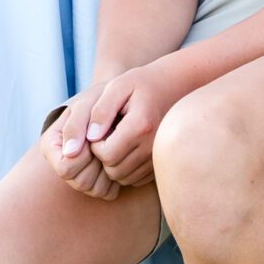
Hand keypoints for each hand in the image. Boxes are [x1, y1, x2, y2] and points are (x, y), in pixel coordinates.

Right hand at [40, 93, 118, 198]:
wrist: (120, 103)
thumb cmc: (101, 100)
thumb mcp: (87, 105)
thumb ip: (76, 125)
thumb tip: (70, 153)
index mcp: (52, 145)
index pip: (66, 168)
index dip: (84, 155)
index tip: (94, 138)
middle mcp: (62, 164)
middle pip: (80, 183)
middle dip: (98, 163)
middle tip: (110, 142)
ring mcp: (79, 176)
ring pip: (94, 190)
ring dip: (110, 170)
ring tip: (115, 148)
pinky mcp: (98, 183)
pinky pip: (108, 193)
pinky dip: (118, 178)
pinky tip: (120, 158)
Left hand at [80, 56, 190, 188]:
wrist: (173, 85)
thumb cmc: (140, 84)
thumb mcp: (117, 87)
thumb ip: (101, 110)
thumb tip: (90, 137)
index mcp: (141, 126)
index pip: (106, 155)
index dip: (95, 145)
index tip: (99, 128)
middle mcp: (152, 146)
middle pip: (114, 171)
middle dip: (103, 156)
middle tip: (106, 135)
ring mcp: (158, 156)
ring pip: (124, 178)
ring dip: (113, 164)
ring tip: (116, 140)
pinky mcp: (160, 163)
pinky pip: (135, 179)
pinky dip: (126, 168)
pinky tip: (127, 148)